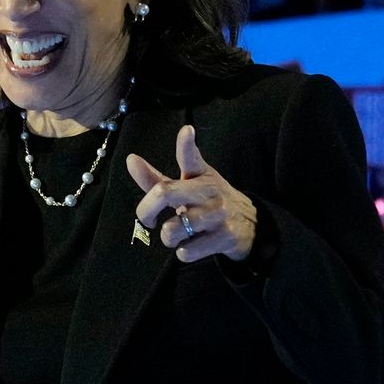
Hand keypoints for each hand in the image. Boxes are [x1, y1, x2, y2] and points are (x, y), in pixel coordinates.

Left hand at [125, 124, 257, 263]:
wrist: (253, 225)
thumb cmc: (210, 202)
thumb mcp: (189, 187)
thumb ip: (156, 179)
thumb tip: (130, 160)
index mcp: (200, 176)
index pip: (191, 157)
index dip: (186, 144)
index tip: (187, 131)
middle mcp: (210, 192)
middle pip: (165, 194)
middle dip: (146, 211)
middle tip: (149, 220)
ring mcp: (219, 215)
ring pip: (172, 230)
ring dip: (169, 238)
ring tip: (179, 235)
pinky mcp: (226, 238)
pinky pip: (187, 251)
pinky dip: (183, 252)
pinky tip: (192, 246)